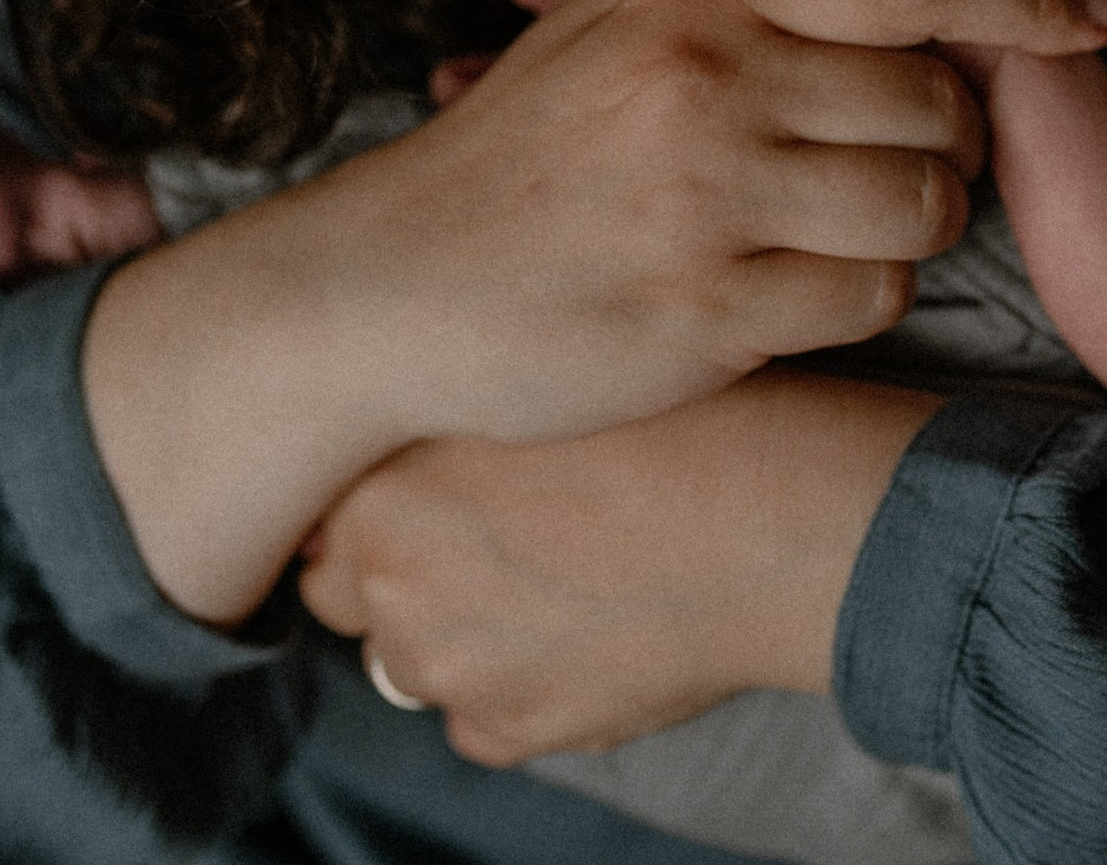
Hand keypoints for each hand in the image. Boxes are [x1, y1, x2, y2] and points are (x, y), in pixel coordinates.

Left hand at [299, 371, 941, 764]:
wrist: (781, 516)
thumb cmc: (681, 419)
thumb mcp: (544, 379)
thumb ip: (450, 421)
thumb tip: (410, 446)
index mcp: (384, 477)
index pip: (325, 505)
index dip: (384, 492)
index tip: (436, 485)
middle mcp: (392, 575)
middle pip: (353, 590)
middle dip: (407, 569)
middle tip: (501, 533)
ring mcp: (449, 661)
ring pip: (415, 660)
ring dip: (462, 634)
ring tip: (561, 581)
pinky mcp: (513, 727)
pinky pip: (479, 723)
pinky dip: (521, 692)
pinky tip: (588, 635)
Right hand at [323, 0, 1106, 445]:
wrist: (389, 284)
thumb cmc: (520, 159)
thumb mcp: (613, 34)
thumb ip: (746, 5)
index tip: (1098, 15)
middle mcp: (710, 79)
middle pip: (940, 98)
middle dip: (949, 144)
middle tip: (897, 168)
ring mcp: (708, 195)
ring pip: (925, 203)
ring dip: (912, 229)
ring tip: (841, 235)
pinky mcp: (707, 310)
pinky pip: (875, 300)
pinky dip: (863, 302)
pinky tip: (797, 296)